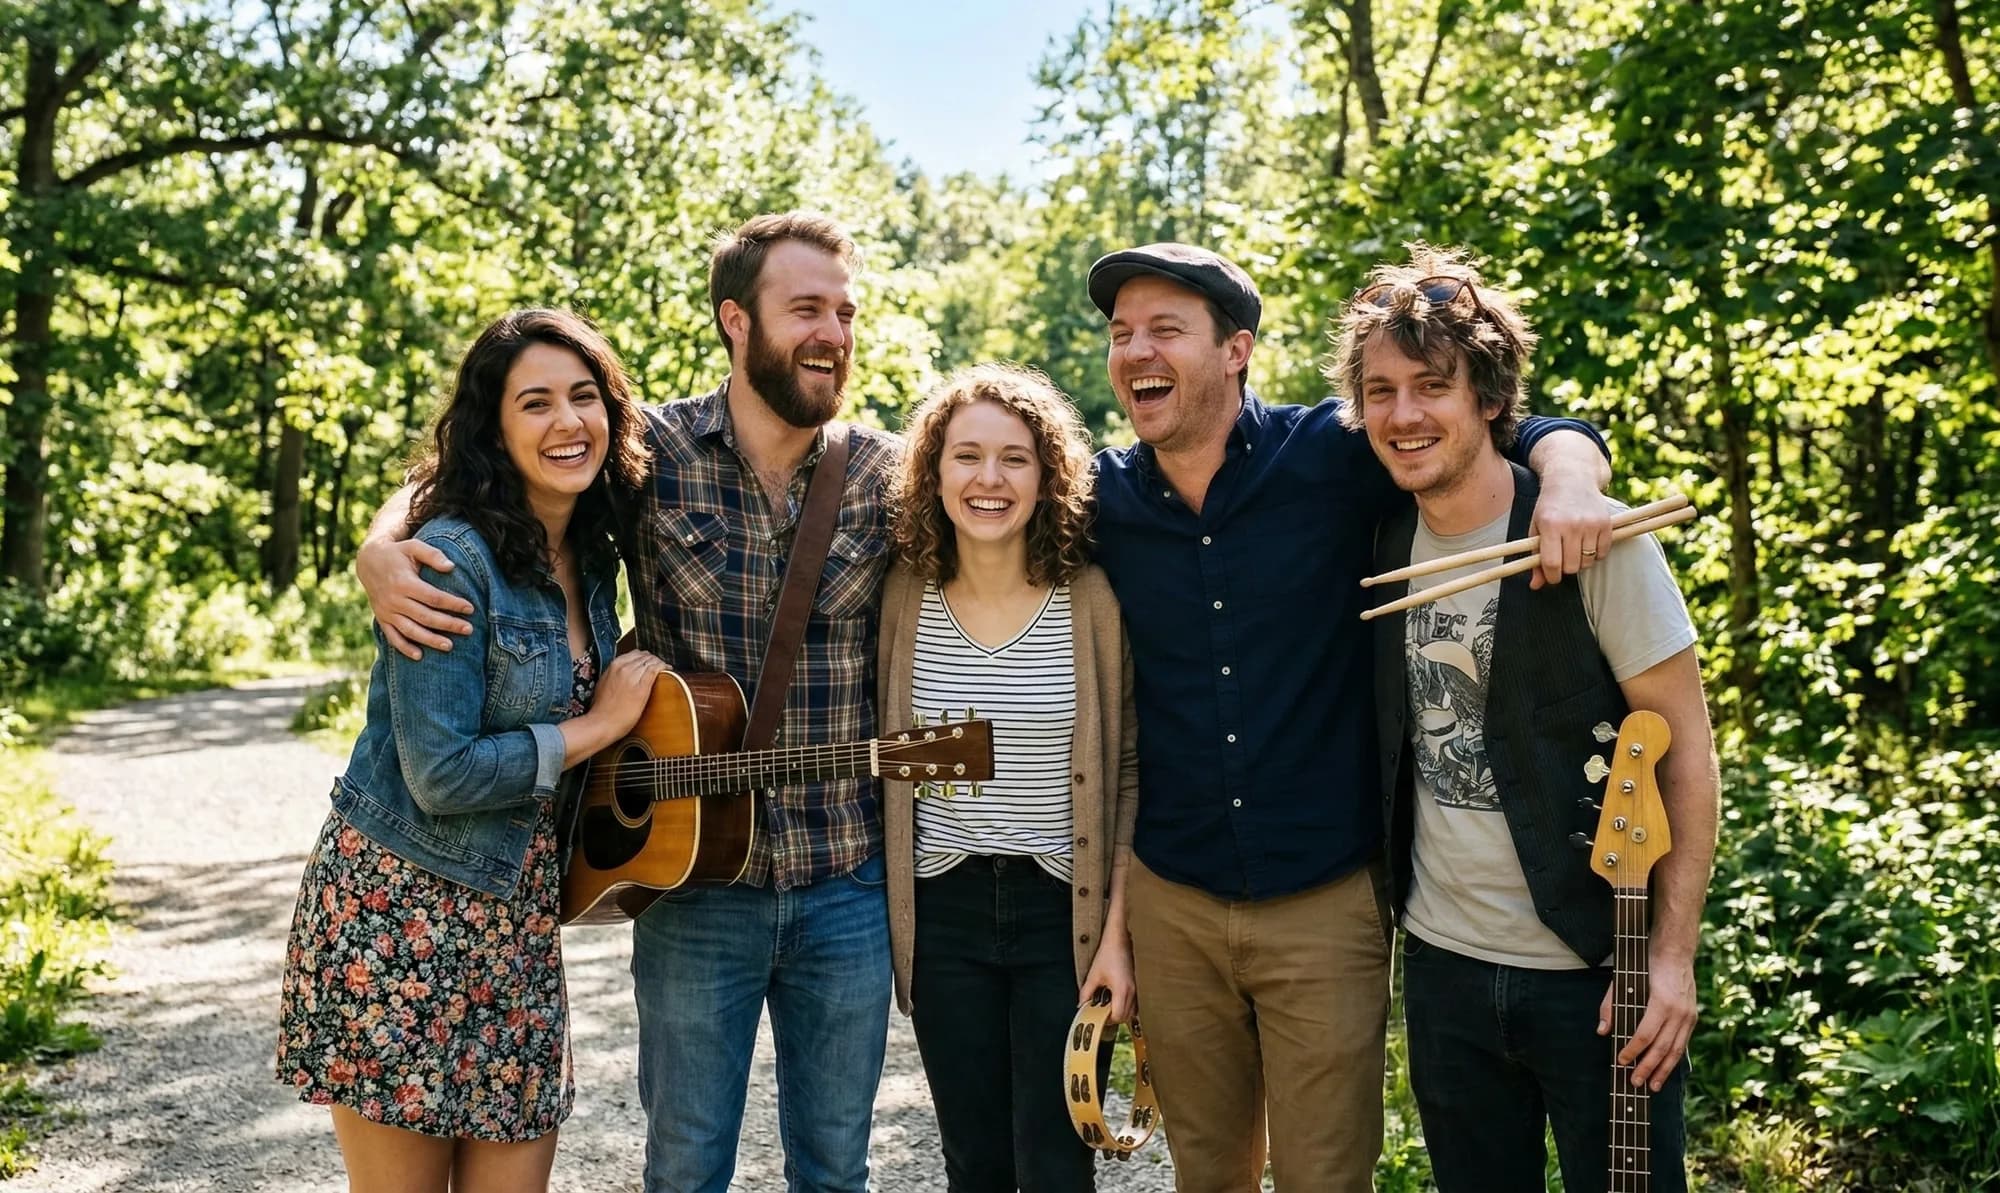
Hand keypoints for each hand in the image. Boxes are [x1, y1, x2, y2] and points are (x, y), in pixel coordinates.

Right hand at [358, 537, 474, 659]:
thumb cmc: (398, 553)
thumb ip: (433, 555)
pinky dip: (404, 648)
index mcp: (404, 582)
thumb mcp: (414, 547)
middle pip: (425, 616)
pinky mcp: (382, 618)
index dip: (452, 604)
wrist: (368, 561)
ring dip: (430, 640)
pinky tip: (419, 656)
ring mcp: (387, 611)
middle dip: (448, 624)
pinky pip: (392, 636)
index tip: (470, 608)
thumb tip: (451, 567)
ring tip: (449, 646)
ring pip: (410, 630)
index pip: (433, 597)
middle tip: (469, 630)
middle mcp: (394, 599)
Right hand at [588, 651, 668, 736]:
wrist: (601, 722)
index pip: (635, 654)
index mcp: (614, 666)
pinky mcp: (641, 687)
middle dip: (654, 660)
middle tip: (660, 665)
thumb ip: (614, 675)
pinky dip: (664, 667)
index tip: (650, 661)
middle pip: (644, 656)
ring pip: (651, 661)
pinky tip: (668, 669)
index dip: (645, 657)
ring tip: (665, 668)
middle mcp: (623, 668)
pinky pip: (655, 670)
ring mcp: (632, 676)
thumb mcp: (604, 683)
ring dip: (660, 663)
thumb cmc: (602, 709)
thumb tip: (623, 673)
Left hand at [1080, 934, 1134, 1024]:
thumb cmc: (1108, 955)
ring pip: (1132, 1011)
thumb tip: (1081, 1005)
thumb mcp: (1093, 975)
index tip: (1099, 1016)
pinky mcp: (1138, 985)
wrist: (1118, 941)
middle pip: (1126, 1016)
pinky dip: (1126, 1005)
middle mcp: (1132, 991)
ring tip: (1109, 1004)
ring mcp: (1137, 988)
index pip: (1118, 1016)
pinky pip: (1135, 1003)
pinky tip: (1117, 998)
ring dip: (1121, 1011)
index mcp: (1121, 990)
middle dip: (1114, 1017)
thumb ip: (1086, 993)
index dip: (1108, 1019)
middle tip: (1103, 1011)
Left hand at [1527, 479, 1612, 588]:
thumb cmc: (1550, 507)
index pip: (1552, 564)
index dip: (1551, 576)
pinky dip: (1595, 553)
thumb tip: (1535, 586)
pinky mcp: (1606, 523)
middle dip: (1565, 568)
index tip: (1551, 575)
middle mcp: (1572, 524)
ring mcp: (1591, 524)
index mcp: (1550, 525)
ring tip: (1574, 547)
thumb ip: (1535, 557)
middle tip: (1562, 557)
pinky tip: (1587, 542)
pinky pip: (1602, 553)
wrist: (1572, 479)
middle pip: (1571, 567)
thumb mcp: (1536, 528)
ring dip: (1580, 561)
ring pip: (1587, 562)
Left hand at [1598, 952, 1696, 1090]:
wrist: (1675, 952)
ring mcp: (1688, 1016)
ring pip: (1676, 1050)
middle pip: (1662, 1048)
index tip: (1621, 1061)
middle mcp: (1679, 1012)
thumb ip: (1611, 1006)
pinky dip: (1673, 1059)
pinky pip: (1682, 1044)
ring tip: (1652, 1086)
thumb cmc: (1645, 965)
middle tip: (1634, 1082)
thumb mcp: (1622, 981)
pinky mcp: (1692, 1018)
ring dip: (1663, 1070)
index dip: (1633, 1051)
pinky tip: (1665, 1070)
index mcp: (1661, 1002)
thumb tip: (1603, 1031)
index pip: (1645, 1035)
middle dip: (1647, 1068)